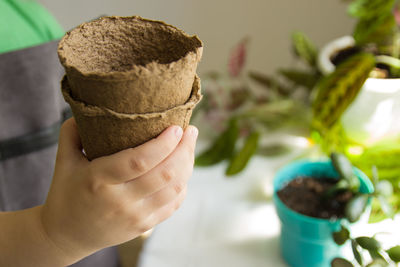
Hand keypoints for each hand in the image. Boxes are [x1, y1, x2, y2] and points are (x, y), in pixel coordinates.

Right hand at [40, 118, 197, 262]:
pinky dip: (183, 185)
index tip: (176, 127)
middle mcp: (120, 201)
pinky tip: (183, 170)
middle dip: (184, 149)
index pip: (140, 160)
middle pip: (165, 173)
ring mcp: (135, 216)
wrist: (66, 235)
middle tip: (191, 130)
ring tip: (189, 146)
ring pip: (175, 189)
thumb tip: (90, 108)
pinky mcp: (144, 226)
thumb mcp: (63, 161)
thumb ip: (72, 132)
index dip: (163, 144)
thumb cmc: (66, 192)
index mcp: (99, 180)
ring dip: (188, 165)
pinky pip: (173, 205)